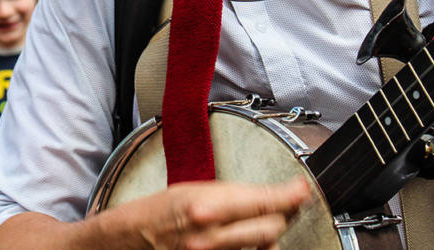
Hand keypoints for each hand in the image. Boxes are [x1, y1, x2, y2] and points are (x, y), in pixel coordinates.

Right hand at [116, 178, 309, 248]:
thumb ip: (232, 195)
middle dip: (282, 214)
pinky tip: (246, 241)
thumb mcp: (193, 191)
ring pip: (264, 247)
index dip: (291, 194)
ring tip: (262, 223)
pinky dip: (251, 249)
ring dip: (268, 234)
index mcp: (207, 207)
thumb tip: (268, 194)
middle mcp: (212, 236)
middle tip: (287, 203)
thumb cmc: (156, 212)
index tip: (302, 189)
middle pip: (272, 227)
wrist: (130, 240)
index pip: (264, 201)